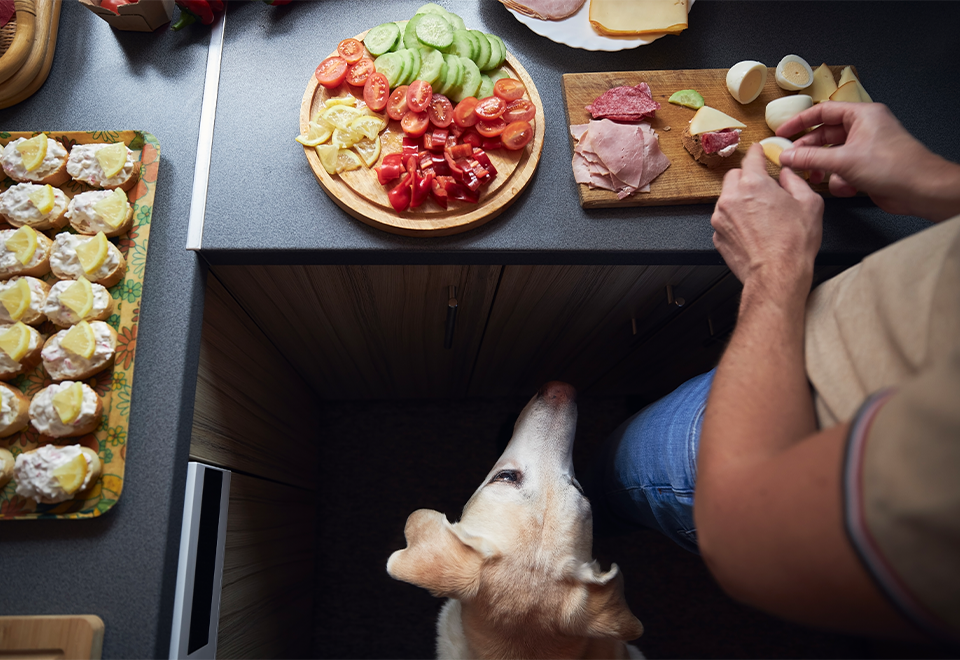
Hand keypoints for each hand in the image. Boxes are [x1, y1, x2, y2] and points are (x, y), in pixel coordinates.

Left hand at [711, 144, 823, 295]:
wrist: (776, 275)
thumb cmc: (794, 243)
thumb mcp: (809, 203)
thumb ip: (795, 181)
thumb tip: (787, 174)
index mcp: (754, 184)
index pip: (751, 157)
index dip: (757, 152)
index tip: (758, 151)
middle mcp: (731, 198)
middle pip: (734, 176)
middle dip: (747, 178)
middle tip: (763, 189)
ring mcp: (720, 218)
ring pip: (726, 198)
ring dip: (739, 200)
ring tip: (760, 216)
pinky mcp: (717, 236)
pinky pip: (724, 220)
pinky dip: (734, 220)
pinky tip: (752, 231)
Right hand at [777, 103, 959, 221]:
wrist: (919, 189)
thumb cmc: (892, 166)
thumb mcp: (843, 160)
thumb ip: (810, 158)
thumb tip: (787, 156)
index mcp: (861, 115)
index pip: (823, 111)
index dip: (800, 122)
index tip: (782, 132)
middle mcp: (864, 128)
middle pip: (825, 135)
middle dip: (809, 151)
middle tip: (791, 161)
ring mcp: (865, 147)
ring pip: (832, 154)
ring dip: (823, 168)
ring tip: (816, 178)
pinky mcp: (867, 166)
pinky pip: (843, 169)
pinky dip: (839, 179)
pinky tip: (844, 187)